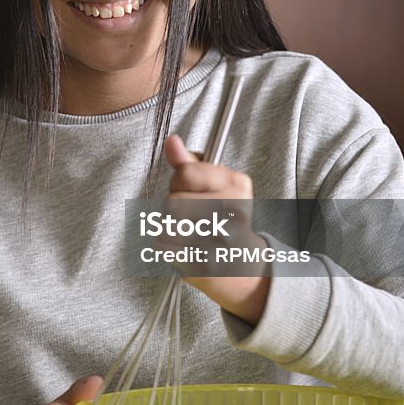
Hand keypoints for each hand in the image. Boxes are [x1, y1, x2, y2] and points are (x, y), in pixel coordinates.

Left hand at [163, 135, 269, 324]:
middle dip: (172, 207)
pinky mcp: (203, 263)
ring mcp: (219, 240)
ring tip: (187, 230)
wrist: (240, 264)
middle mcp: (232, 212)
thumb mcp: (215, 184)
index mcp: (238, 185)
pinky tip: (185, 247)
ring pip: (165, 226)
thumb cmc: (224, 217)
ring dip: (168, 228)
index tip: (191, 190)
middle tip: (189, 214)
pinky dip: (167, 247)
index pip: (185, 174)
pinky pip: (163, 247)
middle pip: (172, 202)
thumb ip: (189, 163)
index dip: (179, 182)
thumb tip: (171, 140)